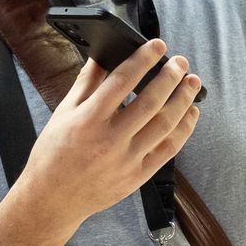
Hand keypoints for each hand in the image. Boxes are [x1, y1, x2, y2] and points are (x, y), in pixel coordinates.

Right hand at [22, 40, 201, 225]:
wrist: (53, 199)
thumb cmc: (54, 154)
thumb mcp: (63, 113)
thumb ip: (86, 83)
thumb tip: (102, 55)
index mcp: (88, 120)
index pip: (122, 81)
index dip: (142, 60)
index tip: (157, 45)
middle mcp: (110, 140)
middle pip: (150, 102)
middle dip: (170, 77)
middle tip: (181, 62)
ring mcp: (127, 160)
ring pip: (165, 125)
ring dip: (182, 101)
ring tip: (192, 83)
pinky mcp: (138, 176)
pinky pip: (168, 150)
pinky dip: (183, 130)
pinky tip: (191, 113)